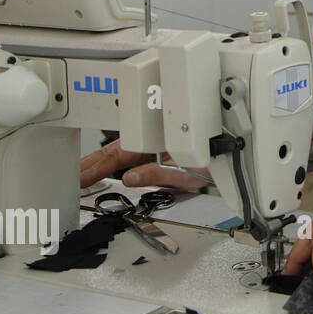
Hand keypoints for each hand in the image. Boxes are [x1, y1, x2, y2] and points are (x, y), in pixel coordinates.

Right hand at [80, 138, 210, 191]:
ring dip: (104, 160)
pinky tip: (111, 166)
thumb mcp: (190, 169)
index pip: (118, 154)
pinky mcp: (167, 144)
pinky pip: (136, 150)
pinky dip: (120, 158)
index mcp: (158, 138)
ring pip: (125, 147)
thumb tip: (131, 178)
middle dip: (93, 162)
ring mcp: (161, 139)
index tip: (80, 178)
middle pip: (116, 148)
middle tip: (74, 176)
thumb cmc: (221, 154)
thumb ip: (158, 173)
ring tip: (85, 172)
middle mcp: (158, 135)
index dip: (96, 167)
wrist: (239, 146)